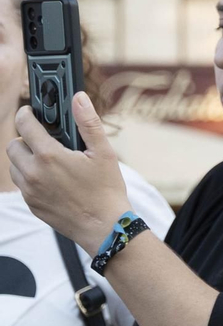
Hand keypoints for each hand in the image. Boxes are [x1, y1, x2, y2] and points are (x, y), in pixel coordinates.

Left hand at [8, 93, 128, 250]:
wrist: (104, 227)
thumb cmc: (106, 189)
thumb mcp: (104, 152)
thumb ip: (88, 122)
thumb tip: (79, 98)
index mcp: (50, 156)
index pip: (25, 125)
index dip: (26, 114)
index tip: (30, 111)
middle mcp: (33, 172)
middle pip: (13, 145)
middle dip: (25, 138)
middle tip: (43, 139)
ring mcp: (29, 190)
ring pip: (14, 166)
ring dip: (25, 158)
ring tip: (48, 160)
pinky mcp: (31, 204)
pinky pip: (21, 184)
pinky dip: (30, 176)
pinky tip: (52, 179)